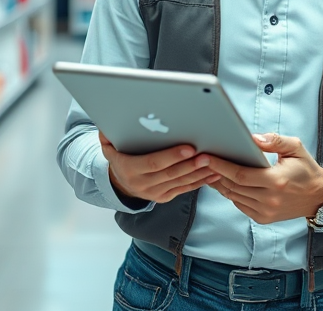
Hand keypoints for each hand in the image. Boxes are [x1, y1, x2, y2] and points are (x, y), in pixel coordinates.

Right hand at [99, 131, 220, 203]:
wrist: (120, 183)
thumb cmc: (120, 157)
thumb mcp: (108, 146)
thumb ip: (108, 135)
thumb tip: (107, 125)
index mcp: (129, 170)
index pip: (153, 163)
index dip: (172, 156)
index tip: (190, 148)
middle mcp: (142, 184)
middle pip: (171, 174)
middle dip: (191, 165)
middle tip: (208, 155)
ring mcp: (155, 193)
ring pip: (181, 183)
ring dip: (199, 173)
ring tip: (216, 163)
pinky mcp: (166, 197)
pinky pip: (185, 189)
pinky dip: (201, 182)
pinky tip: (214, 174)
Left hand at [205, 134, 322, 225]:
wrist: (318, 196)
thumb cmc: (305, 169)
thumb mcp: (295, 148)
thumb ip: (274, 141)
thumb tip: (253, 138)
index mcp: (276, 181)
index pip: (240, 174)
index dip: (221, 166)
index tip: (207, 157)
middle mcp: (269, 199)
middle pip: (233, 186)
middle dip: (216, 173)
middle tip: (203, 160)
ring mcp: (265, 212)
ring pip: (234, 197)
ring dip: (220, 184)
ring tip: (210, 170)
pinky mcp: (263, 218)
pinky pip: (240, 205)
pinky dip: (231, 193)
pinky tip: (225, 182)